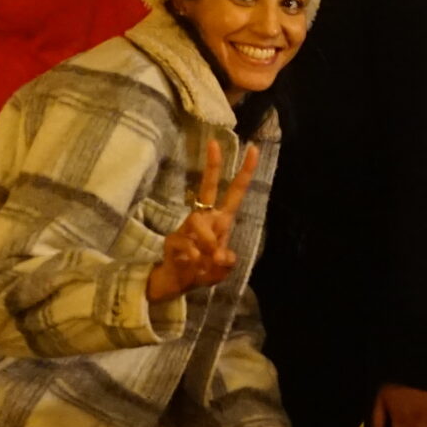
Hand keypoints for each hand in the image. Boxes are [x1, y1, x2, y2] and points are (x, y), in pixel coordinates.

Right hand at [147, 139, 261, 303]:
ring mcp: (187, 227)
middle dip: (212, 166)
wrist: (177, 283)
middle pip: (207, 188)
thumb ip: (226, 263)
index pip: (235, 192)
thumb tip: (220, 254)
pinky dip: (193, 256)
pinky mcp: (174, 239)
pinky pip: (185, 242)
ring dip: (206, 241)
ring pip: (197, 221)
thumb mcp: (222, 270)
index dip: (245, 173)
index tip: (253, 149)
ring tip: (206, 260)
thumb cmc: (204, 270)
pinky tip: (194, 265)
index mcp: (222, 220)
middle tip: (213, 143)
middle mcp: (205, 218)